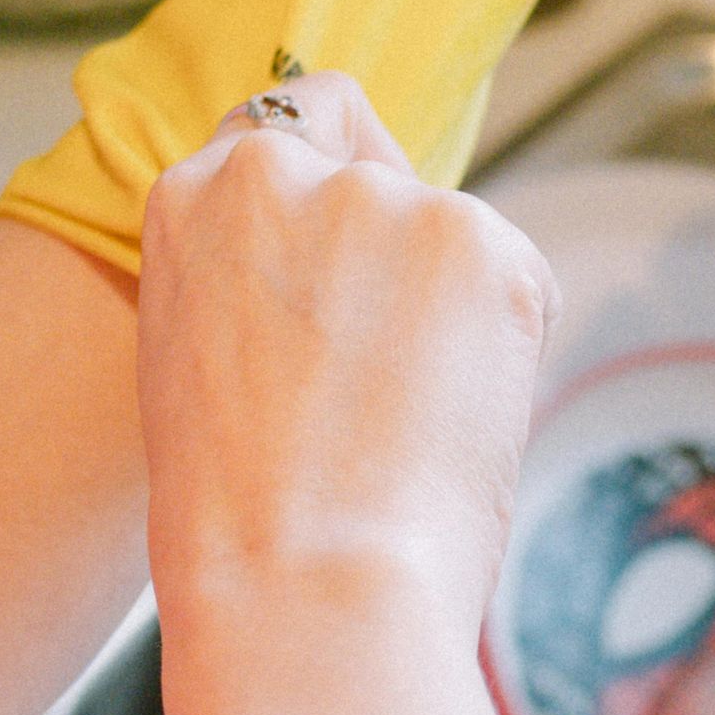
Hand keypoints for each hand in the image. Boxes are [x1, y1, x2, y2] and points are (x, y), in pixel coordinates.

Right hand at [137, 75, 557, 648]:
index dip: (335, 179)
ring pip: (455, 236)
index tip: (351, 250)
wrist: (303, 589)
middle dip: (400, 249)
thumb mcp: (199, 363)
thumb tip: (348, 270)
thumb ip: (260, 280)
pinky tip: (455, 422)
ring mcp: (390, 201)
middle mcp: (284, 173)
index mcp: (194, 197)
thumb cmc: (245, 525)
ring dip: (454, 310)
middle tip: (388, 373)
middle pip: (383, 171)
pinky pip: (520, 283)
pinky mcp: (485, 244)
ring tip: (408, 424)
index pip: (293, 124)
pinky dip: (509, 346)